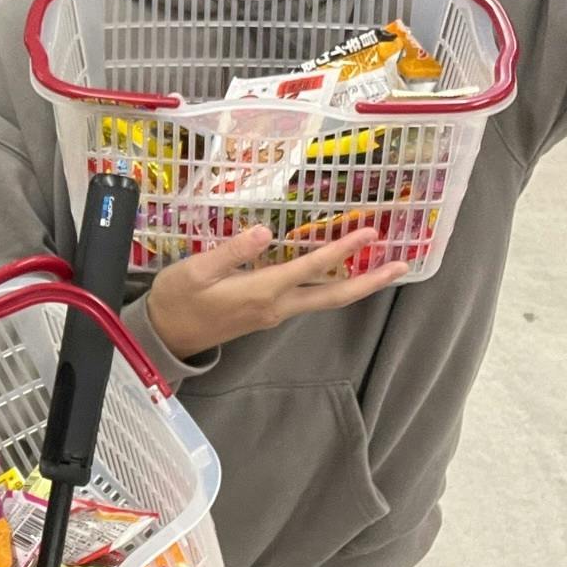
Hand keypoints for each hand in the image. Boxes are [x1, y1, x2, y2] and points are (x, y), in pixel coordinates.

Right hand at [145, 226, 408, 363]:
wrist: (164, 336)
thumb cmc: (176, 299)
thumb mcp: (195, 270)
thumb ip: (231, 252)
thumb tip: (264, 231)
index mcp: (262, 292)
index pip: (311, 268)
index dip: (342, 249)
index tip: (369, 232)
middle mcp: (276, 307)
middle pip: (333, 296)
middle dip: (370, 280)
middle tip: (402, 264)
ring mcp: (274, 314)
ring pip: (324, 299)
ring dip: (355, 284)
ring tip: (381, 266)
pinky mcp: (267, 314)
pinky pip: (308, 299)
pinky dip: (331, 285)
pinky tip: (337, 272)